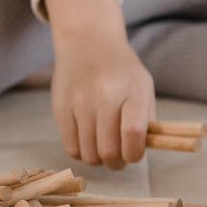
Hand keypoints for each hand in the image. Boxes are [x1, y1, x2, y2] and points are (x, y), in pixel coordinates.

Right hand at [46, 0, 153, 169]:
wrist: (89, 43)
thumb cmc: (123, 72)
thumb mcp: (144, 88)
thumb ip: (147, 121)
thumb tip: (141, 152)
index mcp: (133, 91)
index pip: (133, 134)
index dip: (135, 154)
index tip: (134, 154)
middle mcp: (105, 97)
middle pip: (108, 151)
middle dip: (117, 162)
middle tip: (119, 158)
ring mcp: (79, 103)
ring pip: (88, 154)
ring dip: (99, 160)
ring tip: (104, 149)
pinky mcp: (59, 108)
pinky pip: (70, 147)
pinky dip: (82, 153)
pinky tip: (88, 142)